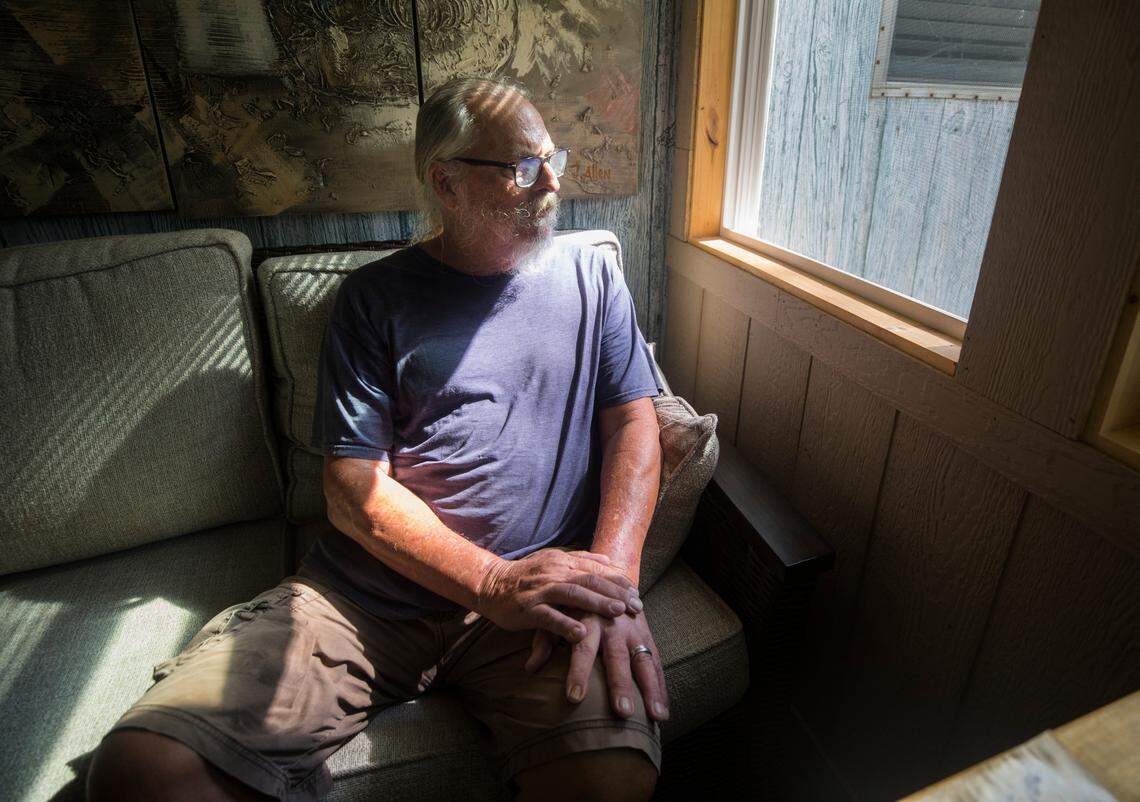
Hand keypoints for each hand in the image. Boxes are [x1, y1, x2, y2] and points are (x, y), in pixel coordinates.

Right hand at [475, 548, 643, 642]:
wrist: (491, 584)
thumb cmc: (526, 576)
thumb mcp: (553, 560)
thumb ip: (580, 560)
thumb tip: (609, 560)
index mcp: (562, 561)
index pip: (596, 570)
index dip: (618, 582)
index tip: (636, 594)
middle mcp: (553, 572)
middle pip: (589, 580)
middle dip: (614, 593)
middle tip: (635, 606)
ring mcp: (539, 590)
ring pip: (572, 594)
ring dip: (597, 603)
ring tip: (617, 612)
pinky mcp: (526, 609)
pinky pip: (548, 617)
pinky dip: (565, 624)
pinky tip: (581, 633)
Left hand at [524, 606, 669, 722]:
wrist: (606, 578)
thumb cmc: (575, 603)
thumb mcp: (557, 615)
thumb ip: (544, 639)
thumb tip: (530, 667)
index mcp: (589, 621)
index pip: (582, 649)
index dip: (578, 672)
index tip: (574, 698)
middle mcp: (614, 626)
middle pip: (618, 658)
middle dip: (621, 685)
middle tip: (623, 712)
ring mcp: (634, 630)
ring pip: (644, 661)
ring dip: (651, 689)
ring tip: (656, 716)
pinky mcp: (647, 635)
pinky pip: (656, 662)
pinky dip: (661, 686)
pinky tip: (663, 710)